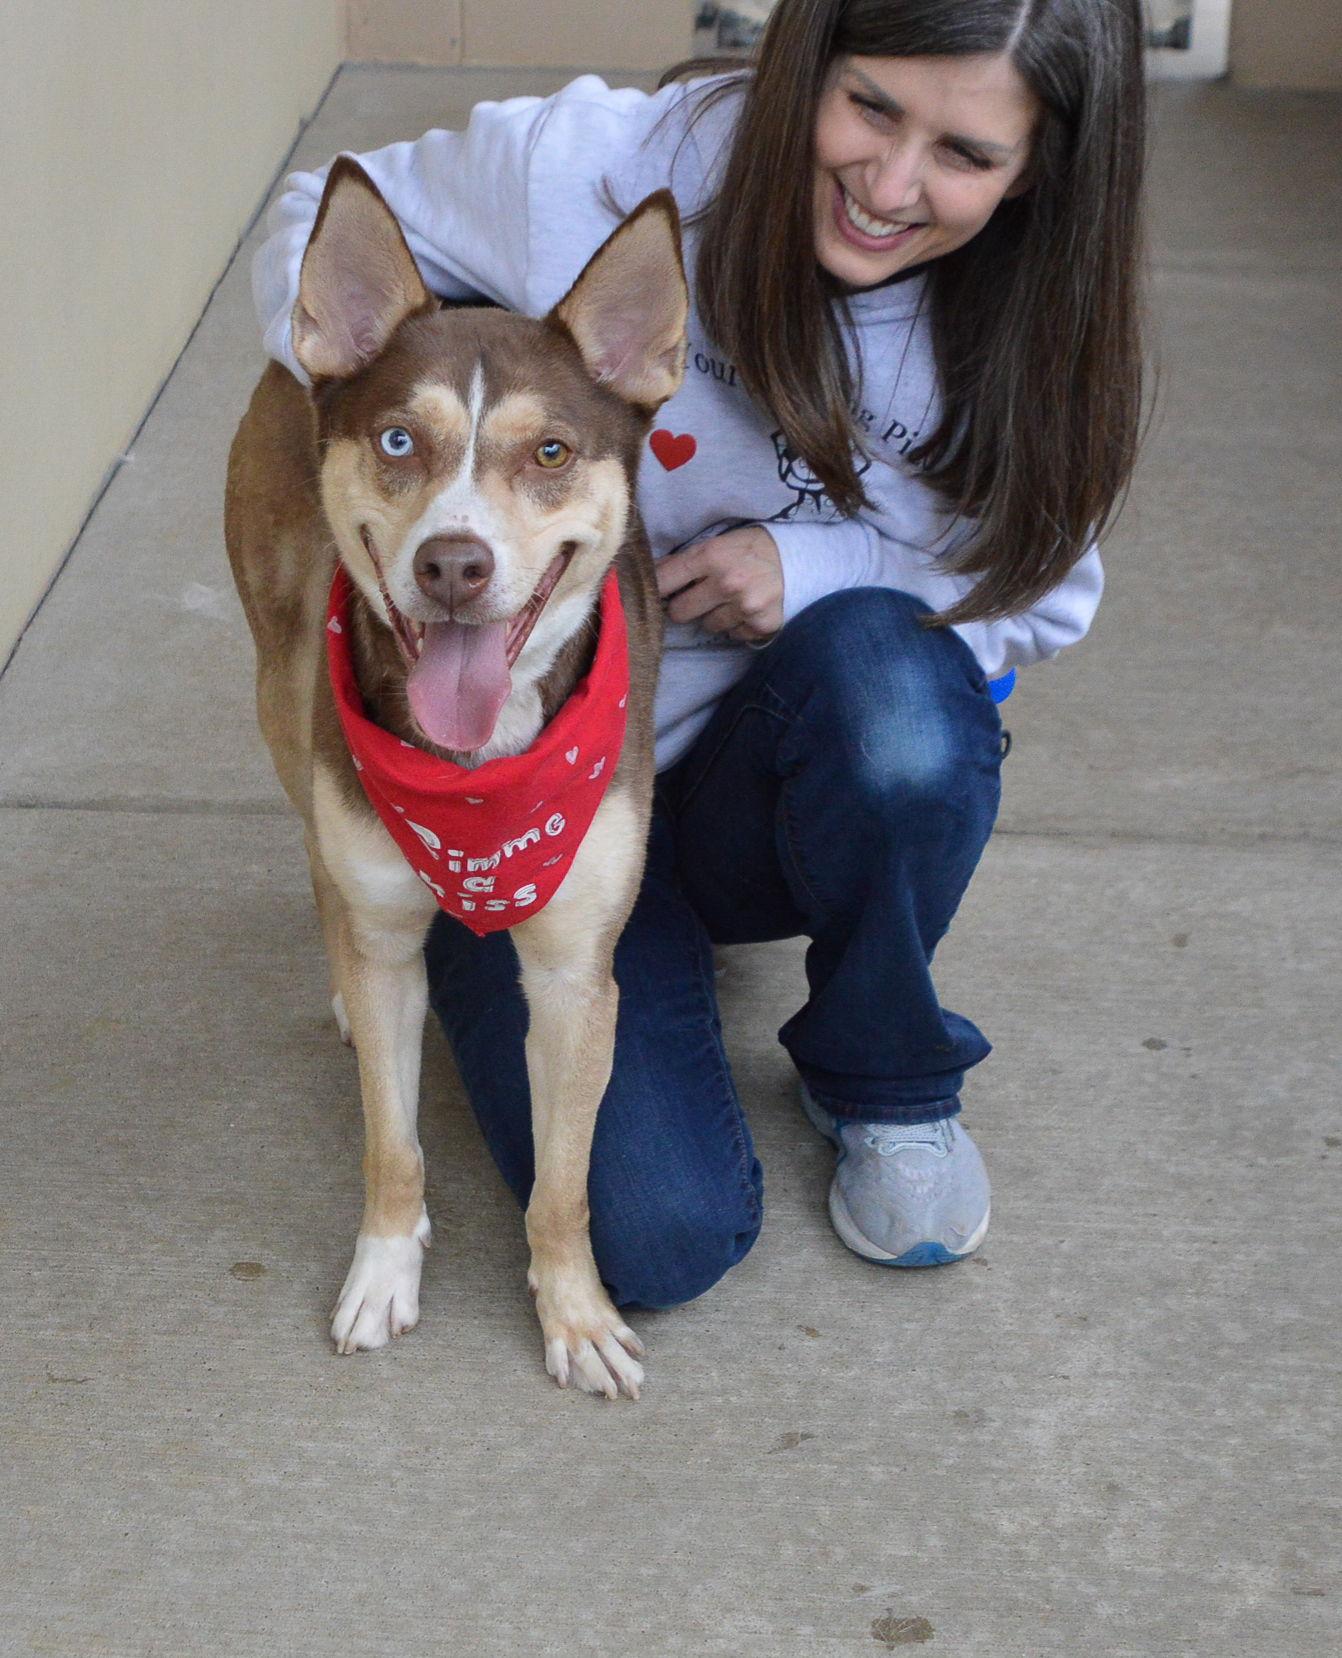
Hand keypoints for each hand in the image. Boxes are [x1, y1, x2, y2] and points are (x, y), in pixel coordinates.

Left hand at [655, 525, 783, 644]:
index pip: (664, 581)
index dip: (658, 589)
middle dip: (686, 606)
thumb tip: (654, 574)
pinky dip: (738, 625)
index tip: (659, 592)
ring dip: (715, 616)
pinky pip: (733, 635)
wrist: (802, 558)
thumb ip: (688, 559)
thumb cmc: (754, 548)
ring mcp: (745, 607)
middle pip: (679, 612)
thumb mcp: (720, 542)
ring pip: (708, 626)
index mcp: (712, 556)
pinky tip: (749, 609)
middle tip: (700, 596)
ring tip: (732, 600)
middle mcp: (727, 583)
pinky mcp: (761, 625)